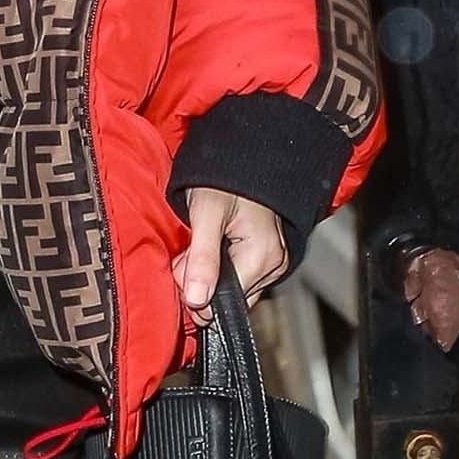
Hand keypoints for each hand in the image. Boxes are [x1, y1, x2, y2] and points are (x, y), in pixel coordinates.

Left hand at [174, 190, 288, 316]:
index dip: (196, 290)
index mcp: (263, 256)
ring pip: (233, 289)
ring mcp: (274, 263)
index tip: (183, 264)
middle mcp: (274, 265)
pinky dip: (221, 268)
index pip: (224, 301)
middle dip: (202, 281)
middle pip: (229, 298)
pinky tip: (215, 245)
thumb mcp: (206, 214)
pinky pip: (240, 277)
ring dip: (210, 274)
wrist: (242, 157)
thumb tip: (197, 300)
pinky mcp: (268, 258)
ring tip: (204, 242)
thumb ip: (202, 259)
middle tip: (191, 249)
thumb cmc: (224, 178)